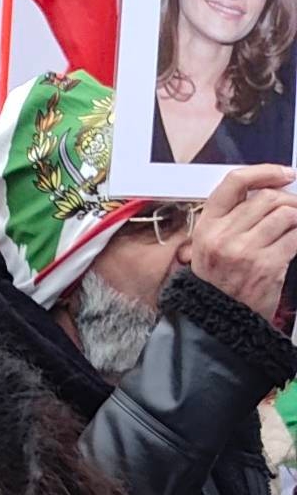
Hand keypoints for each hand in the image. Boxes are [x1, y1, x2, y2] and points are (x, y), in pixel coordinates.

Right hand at [187, 163, 296, 321]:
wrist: (217, 323)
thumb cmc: (217, 285)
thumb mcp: (210, 249)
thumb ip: (233, 220)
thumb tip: (273, 191)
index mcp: (206, 229)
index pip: (234, 184)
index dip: (263, 172)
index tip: (284, 174)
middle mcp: (222, 237)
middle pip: (267, 198)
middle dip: (288, 201)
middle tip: (293, 212)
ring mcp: (244, 251)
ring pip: (286, 214)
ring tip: (293, 229)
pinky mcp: (266, 265)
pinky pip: (296, 237)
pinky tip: (295, 243)